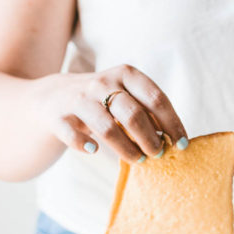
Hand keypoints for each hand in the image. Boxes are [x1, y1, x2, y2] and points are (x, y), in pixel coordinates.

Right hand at [37, 64, 187, 162]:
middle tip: (158, 154)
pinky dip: (85, 145)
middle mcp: (102, 82)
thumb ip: (147, 110)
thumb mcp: (125, 95)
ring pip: (107, 128)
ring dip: (127, 149)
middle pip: (134, 114)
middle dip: (151, 139)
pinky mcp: (58, 117)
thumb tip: (174, 138)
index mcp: (126, 74)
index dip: (172, 123)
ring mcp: (78, 99)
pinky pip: (73, 135)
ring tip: (138, 159)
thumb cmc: (101, 102)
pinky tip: (95, 150)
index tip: (182, 144)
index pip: (156, 99)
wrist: (51, 98)